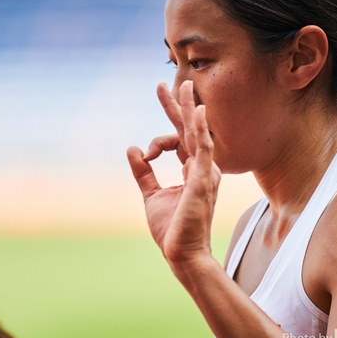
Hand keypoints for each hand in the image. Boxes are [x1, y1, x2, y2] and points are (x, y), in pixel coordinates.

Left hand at [127, 80, 220, 274]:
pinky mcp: (202, 182)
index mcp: (191, 171)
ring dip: (190, 111)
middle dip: (179, 107)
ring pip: (198, 135)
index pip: (180, 139)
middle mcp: (201, 169)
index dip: (165, 129)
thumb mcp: (152, 195)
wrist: (181, 253)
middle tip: (170, 83)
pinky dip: (200, 130)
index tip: (152, 129)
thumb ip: (143, 172)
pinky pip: (204, 151)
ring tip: (185, 87)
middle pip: (190, 131)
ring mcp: (204, 175)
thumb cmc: (172, 229)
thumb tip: (133, 148)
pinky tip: (198, 112)